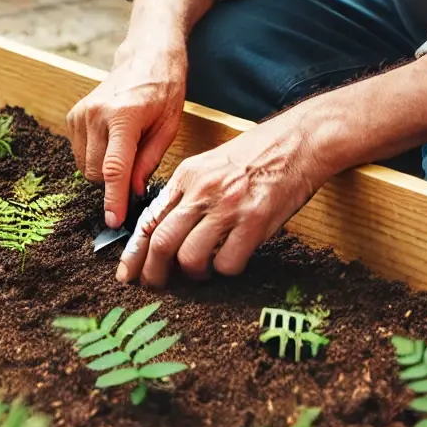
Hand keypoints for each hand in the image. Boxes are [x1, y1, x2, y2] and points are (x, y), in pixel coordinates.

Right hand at [66, 41, 186, 228]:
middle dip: (115, 183)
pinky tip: (114, 141)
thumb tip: (133, 192)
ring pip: (86, 167)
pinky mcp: (73, 115)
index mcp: (123, 116)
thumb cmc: (164, 89)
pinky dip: (96, 157)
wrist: (146, 56)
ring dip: (105, 170)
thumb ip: (149, 161)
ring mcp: (81, 113)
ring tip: (128, 148)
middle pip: (97, 173)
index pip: (113, 169)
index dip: (114, 199)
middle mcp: (96, 114)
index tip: (113, 221)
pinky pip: (80, 154)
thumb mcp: (169, 127)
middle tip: (138, 170)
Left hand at [115, 106, 326, 287]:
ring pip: (190, 258)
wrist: (298, 142)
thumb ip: (187, 193)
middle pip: (162, 242)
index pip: (149, 219)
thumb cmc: (257, 153)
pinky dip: (226, 269)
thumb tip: (164, 229)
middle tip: (156, 285)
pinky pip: (227, 263)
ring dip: (194, 274)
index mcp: (188, 175)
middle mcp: (203, 190)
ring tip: (204, 270)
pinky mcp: (254, 221)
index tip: (128, 272)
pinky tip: (232, 259)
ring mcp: (228, 206)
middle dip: (154, 272)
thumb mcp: (211, 164)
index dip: (134, 252)